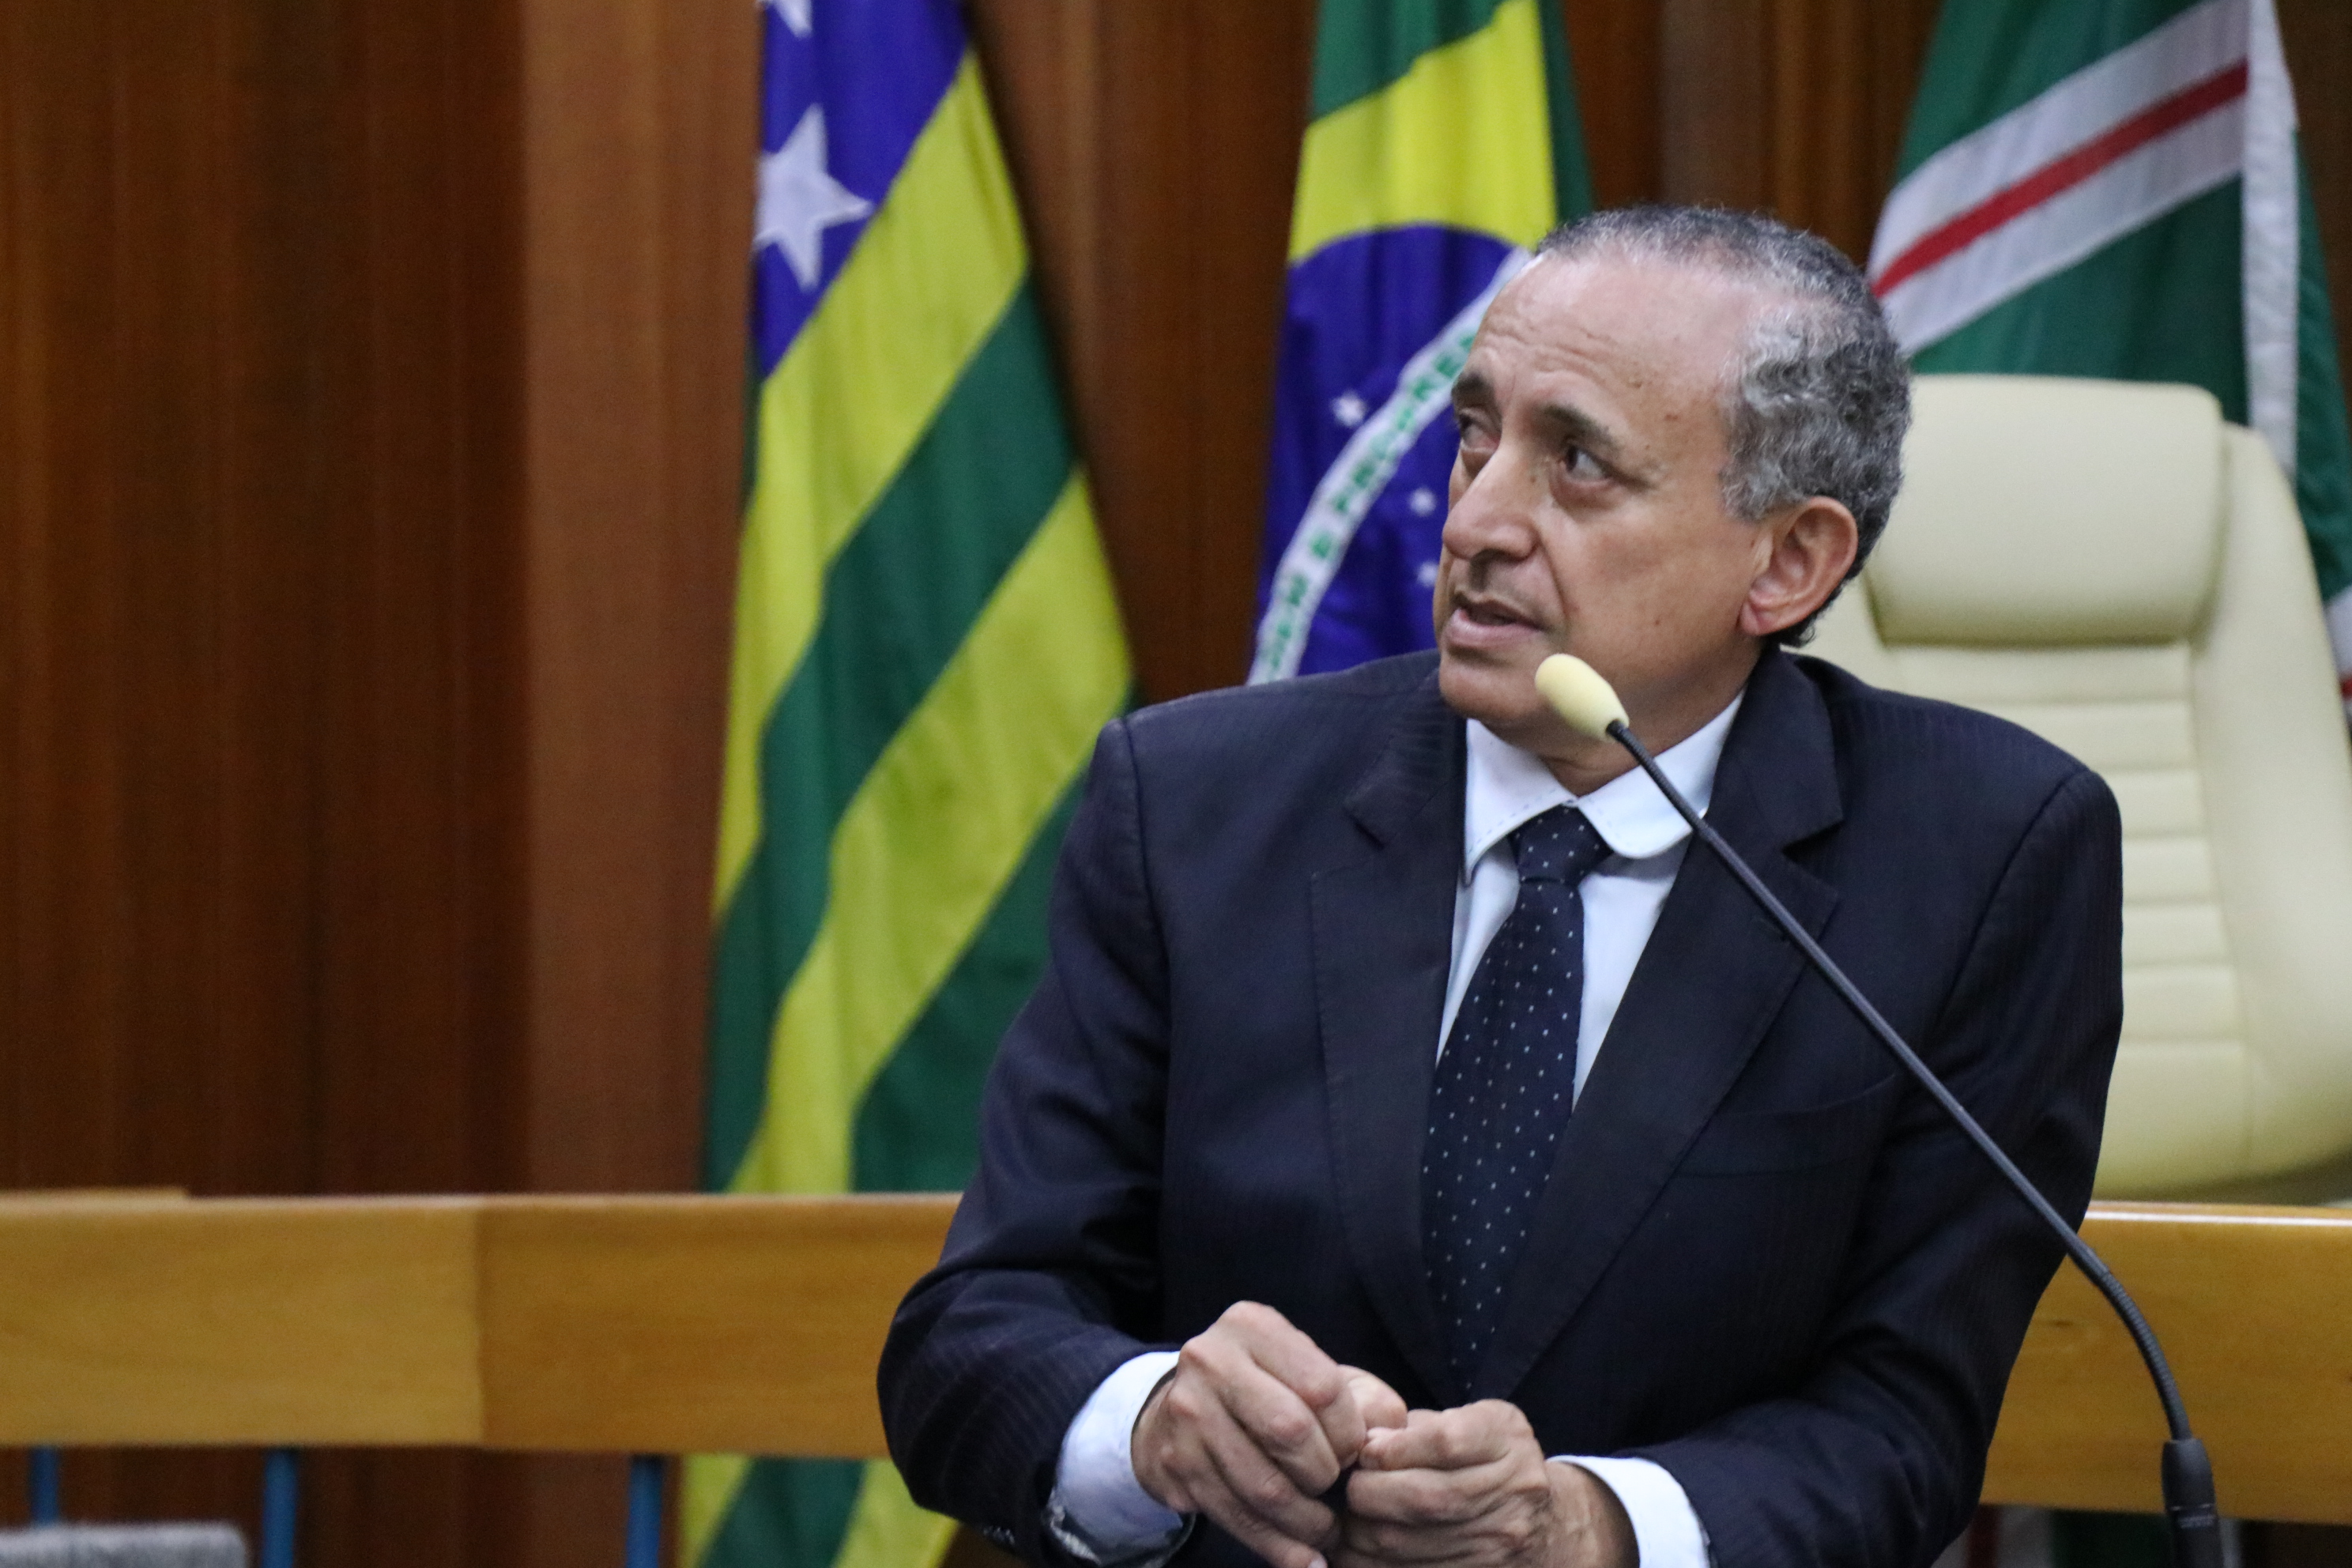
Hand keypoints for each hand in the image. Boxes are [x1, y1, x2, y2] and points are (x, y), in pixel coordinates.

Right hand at [1131, 1302, 1406, 1567]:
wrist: (1183, 1408)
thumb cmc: (1270, 1391)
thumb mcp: (1315, 1375)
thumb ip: (1365, 1399)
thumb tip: (1384, 1442)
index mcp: (1253, 1327)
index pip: (1322, 1386)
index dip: (1349, 1432)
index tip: (1353, 1453)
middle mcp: (1211, 1360)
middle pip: (1289, 1431)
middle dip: (1326, 1474)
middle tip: (1336, 1489)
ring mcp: (1187, 1412)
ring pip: (1262, 1485)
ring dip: (1306, 1523)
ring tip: (1327, 1533)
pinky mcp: (1175, 1462)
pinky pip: (1235, 1517)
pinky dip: (1277, 1548)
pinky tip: (1304, 1560)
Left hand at [1337, 1402, 1633, 1567]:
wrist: (1545, 1523)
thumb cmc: (1488, 1460)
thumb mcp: (1469, 1422)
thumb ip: (1420, 1427)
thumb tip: (1368, 1442)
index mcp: (1506, 1439)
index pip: (1445, 1442)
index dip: (1395, 1448)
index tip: (1366, 1450)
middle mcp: (1513, 1492)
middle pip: (1427, 1498)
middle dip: (1370, 1492)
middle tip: (1349, 1485)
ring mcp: (1499, 1541)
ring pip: (1411, 1544)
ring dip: (1365, 1531)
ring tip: (1351, 1515)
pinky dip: (1374, 1561)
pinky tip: (1361, 1545)